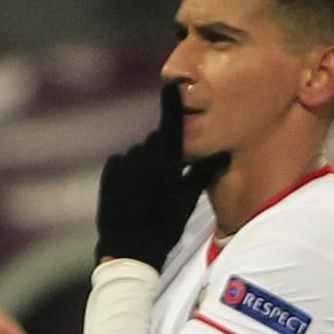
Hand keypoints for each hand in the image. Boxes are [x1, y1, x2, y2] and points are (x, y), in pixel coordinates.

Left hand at [96, 84, 228, 270]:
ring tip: (147, 192)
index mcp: (167, 160)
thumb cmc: (165, 227)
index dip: (172, 103)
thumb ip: (203, 172)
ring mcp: (125, 160)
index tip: (171, 84)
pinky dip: (128, 171)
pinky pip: (123, 162)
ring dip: (144, 164)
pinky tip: (131, 192)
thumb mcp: (188, 200)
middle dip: (162, 153)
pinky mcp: (110, 169)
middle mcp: (145, 154)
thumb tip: (222, 153)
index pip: (172, 123)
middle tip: (166, 180)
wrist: (129, 248)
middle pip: (157, 141)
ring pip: (140, 153)